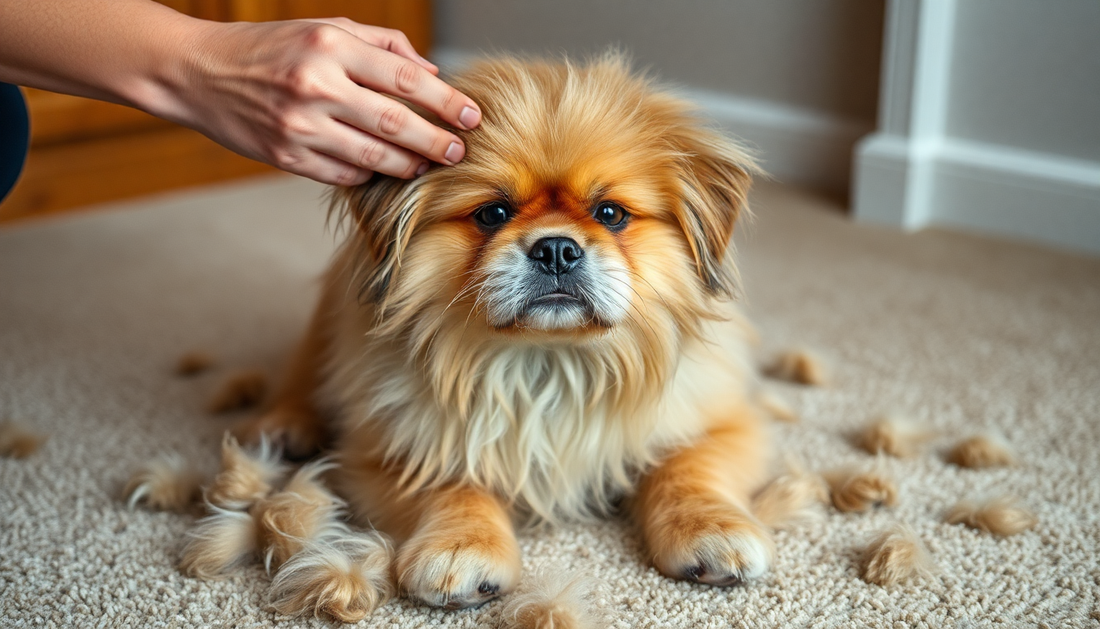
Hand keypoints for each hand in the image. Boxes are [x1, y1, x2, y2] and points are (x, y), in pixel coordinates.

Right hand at [153, 18, 480, 184]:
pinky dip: (369, 172)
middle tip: (459, 150)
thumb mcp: (323, 29)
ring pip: (374, 155)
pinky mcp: (285, 156)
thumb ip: (381, 45)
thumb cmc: (270, 48)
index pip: (405, 78)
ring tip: (428, 163)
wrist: (197, 72)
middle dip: (437, 141)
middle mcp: (316, 86)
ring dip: (409, 164)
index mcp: (329, 47)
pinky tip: (382, 168)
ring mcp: (299, 126)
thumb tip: (431, 73)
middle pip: (396, 123)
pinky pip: (344, 173)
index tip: (471, 115)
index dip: (445, 101)